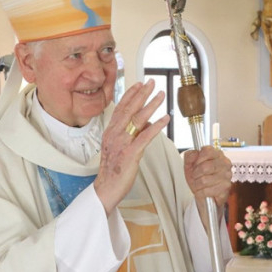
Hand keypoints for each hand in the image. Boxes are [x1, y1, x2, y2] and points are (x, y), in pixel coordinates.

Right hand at [94, 80, 170, 214]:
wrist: (106, 188)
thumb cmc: (113, 170)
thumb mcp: (118, 147)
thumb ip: (130, 133)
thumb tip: (146, 123)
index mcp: (110, 132)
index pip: (120, 108)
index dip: (130, 94)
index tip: (139, 84)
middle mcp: (115, 134)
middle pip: (129, 109)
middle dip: (142, 94)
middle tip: (151, 82)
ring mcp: (122, 143)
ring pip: (138, 119)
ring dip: (151, 105)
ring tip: (161, 95)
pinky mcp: (131, 153)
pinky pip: (145, 136)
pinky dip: (156, 126)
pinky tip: (165, 118)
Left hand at [184, 145, 232, 215]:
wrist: (202, 193)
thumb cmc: (198, 177)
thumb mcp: (190, 164)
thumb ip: (190, 156)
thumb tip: (195, 154)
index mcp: (217, 154)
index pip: (207, 151)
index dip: (197, 160)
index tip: (195, 165)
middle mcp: (225, 163)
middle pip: (205, 167)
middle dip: (195, 174)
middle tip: (195, 177)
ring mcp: (227, 175)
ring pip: (204, 180)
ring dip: (197, 184)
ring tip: (198, 184)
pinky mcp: (226, 188)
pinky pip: (207, 191)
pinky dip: (200, 193)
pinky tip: (202, 191)